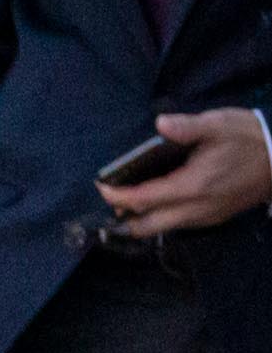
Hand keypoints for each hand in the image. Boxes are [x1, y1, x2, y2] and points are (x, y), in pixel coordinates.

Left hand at [100, 111, 271, 239]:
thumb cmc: (250, 138)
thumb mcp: (218, 125)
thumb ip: (187, 127)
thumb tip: (160, 124)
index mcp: (193, 186)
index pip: (142, 200)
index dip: (117, 196)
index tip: (101, 186)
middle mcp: (196, 209)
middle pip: (146, 226)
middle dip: (124, 216)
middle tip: (112, 195)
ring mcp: (206, 217)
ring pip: (162, 228)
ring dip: (141, 218)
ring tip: (129, 197)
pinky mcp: (215, 218)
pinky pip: (178, 224)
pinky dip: (160, 216)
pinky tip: (157, 198)